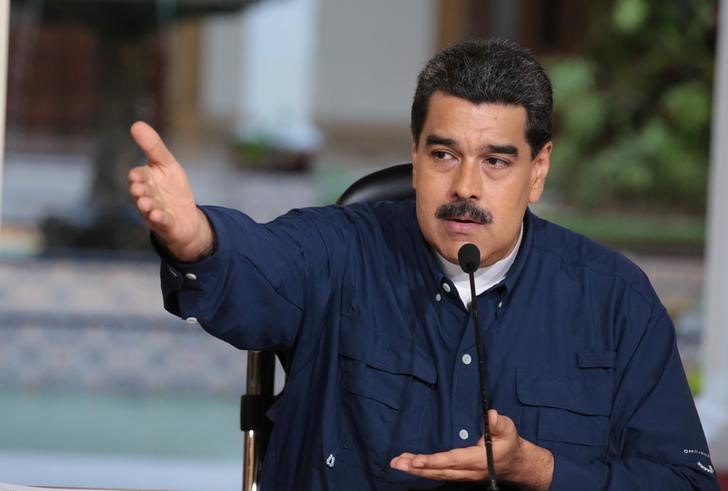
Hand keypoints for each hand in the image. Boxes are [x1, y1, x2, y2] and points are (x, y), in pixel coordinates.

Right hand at [128, 121, 213, 260]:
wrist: (186, 217)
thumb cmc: (172, 189)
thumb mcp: (167, 164)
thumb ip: (153, 147)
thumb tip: (136, 124)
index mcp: (146, 180)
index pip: (139, 176)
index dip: (138, 176)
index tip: (136, 175)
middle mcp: (147, 196)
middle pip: (140, 193)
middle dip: (139, 191)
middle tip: (138, 189)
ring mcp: (155, 212)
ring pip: (148, 209)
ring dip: (146, 206)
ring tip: (146, 204)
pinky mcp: (166, 224)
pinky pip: (161, 222)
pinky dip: (159, 219)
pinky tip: (159, 216)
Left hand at [390, 409, 552, 489]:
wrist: (517, 463)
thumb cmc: (509, 443)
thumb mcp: (508, 429)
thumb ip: (498, 423)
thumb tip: (490, 414)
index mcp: (479, 460)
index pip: (452, 461)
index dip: (434, 461)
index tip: (416, 460)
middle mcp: (469, 471)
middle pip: (440, 471)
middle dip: (417, 468)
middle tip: (397, 463)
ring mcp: (464, 474)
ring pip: (437, 474)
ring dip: (416, 470)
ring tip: (397, 463)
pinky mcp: (460, 473)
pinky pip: (439, 473)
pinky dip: (423, 470)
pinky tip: (409, 465)